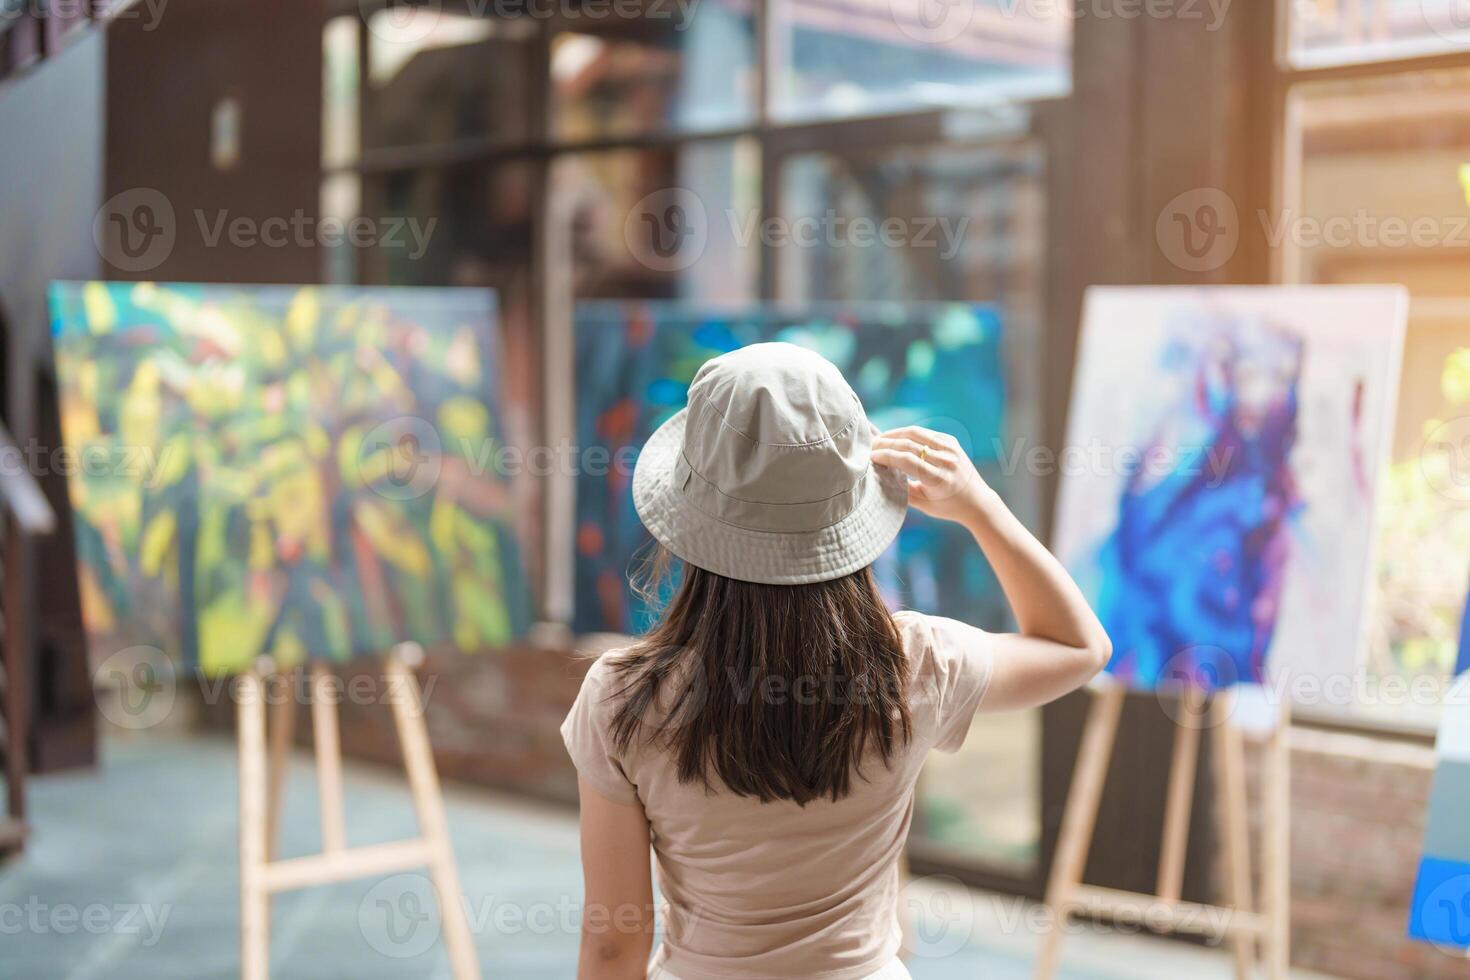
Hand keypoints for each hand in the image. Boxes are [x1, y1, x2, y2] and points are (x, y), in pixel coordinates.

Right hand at [872, 427, 989, 523]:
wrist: (977, 501)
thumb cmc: (946, 507)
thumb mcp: (922, 504)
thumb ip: (901, 489)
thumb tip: (879, 474)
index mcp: (939, 480)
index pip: (907, 461)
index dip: (886, 456)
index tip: (871, 457)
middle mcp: (947, 462)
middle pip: (909, 444)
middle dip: (886, 443)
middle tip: (869, 447)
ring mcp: (951, 449)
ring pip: (915, 433)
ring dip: (893, 434)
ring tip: (879, 439)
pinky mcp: (951, 441)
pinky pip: (924, 433)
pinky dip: (907, 433)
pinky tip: (895, 438)